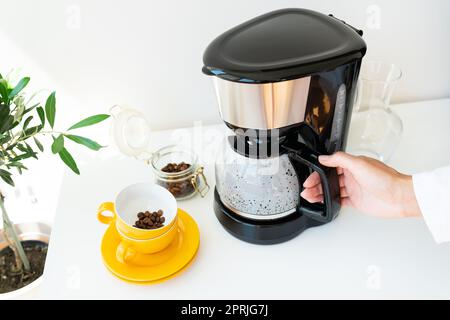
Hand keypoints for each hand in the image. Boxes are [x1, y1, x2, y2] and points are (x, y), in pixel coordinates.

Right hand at [300, 152, 420, 217]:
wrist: (398, 197)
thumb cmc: (385, 179)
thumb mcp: (359, 163)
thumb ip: (340, 159)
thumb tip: (324, 157)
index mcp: (352, 165)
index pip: (330, 167)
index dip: (318, 172)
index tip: (310, 178)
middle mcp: (352, 177)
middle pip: (329, 180)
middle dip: (316, 185)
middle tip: (307, 189)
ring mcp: (354, 189)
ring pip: (332, 191)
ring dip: (320, 194)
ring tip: (310, 197)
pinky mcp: (356, 201)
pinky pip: (339, 201)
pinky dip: (330, 202)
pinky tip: (324, 203)